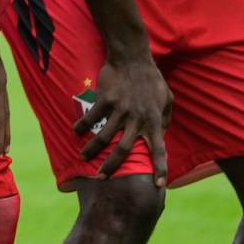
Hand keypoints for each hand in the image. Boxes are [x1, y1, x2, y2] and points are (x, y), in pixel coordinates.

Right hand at [78, 53, 171, 184]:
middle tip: (102, 178)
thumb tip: (163, 132)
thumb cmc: (151, 78)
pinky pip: (91, 117)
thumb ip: (166, 117)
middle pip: (124, 150)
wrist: (132, 57)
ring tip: (84, 157)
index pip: (159, 149)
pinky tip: (76, 131)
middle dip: (112, 167)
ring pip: (104, 136)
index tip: (158, 186)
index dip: (160, 168)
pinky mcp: (106, 100)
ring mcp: (121, 109)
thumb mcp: (167, 98)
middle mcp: (138, 118)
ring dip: (92, 150)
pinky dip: (82, 126)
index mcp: (154, 120)